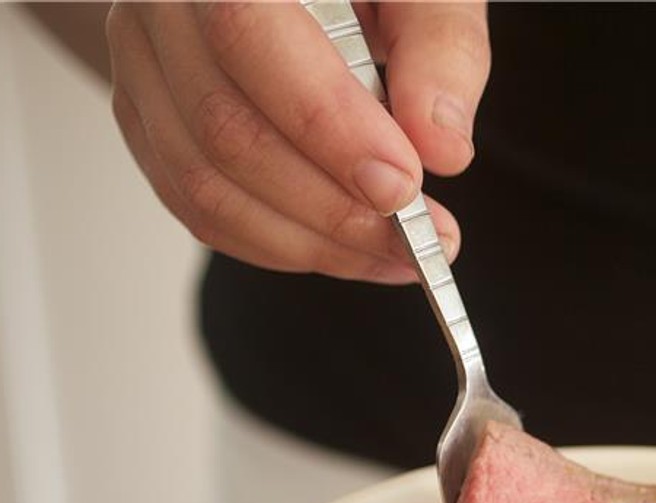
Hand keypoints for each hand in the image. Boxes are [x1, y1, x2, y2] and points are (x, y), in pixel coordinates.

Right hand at [105, 1, 488, 282]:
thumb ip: (441, 51)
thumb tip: (441, 148)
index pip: (246, 36)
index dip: (327, 127)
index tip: (403, 186)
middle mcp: (161, 5)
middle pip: (224, 129)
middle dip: (334, 206)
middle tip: (422, 237)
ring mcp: (143, 67)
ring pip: (206, 187)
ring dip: (314, 242)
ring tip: (397, 255)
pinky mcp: (149, 122)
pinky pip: (200, 209)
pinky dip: (282, 245)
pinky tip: (351, 252)